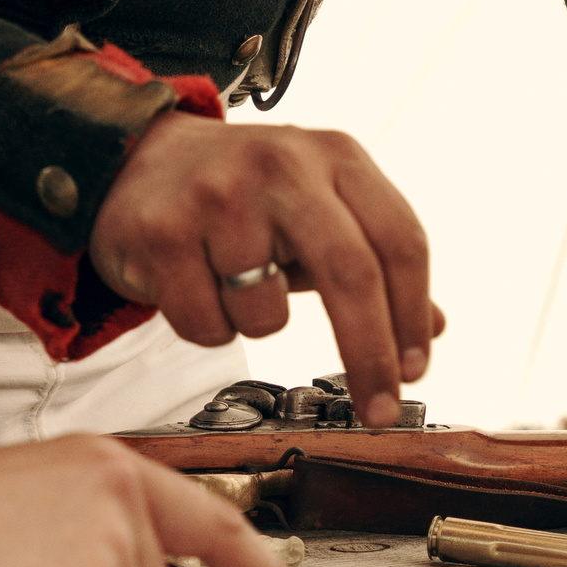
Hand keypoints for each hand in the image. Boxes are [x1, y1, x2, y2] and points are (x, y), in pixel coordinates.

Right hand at [89, 115, 443, 430]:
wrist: (134, 160)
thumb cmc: (237, 192)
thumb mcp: (316, 205)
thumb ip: (373, 261)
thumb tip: (432, 326)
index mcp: (335, 156)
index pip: (400, 240)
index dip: (411, 317)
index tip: (413, 372)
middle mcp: (283, 166)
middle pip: (352, 274)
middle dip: (370, 357)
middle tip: (378, 410)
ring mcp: (220, 196)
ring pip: (267, 316)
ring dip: (256, 325)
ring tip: (231, 285)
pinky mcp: (164, 233)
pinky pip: (207, 325)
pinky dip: (207, 326)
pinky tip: (194, 285)